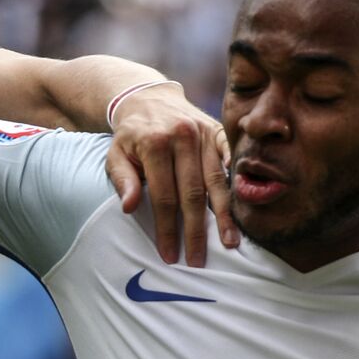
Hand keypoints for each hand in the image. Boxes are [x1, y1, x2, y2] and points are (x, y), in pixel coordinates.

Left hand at [104, 84, 236, 267]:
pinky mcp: (218, 131)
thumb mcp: (115, 155)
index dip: (167, 228)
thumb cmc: (130, 136)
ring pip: (216, 181)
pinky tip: (242, 205)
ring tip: (230, 242)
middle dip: (196, 230)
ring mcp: (203, 133)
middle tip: (199, 259)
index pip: (163, 196)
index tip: (170, 254)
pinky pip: (230, 160)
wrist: (147, 98)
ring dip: (224, 215)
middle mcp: (182, 137)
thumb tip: (128, 208)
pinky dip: (236, 183)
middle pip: (193, 193)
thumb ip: (122, 180)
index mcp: (154, 144)